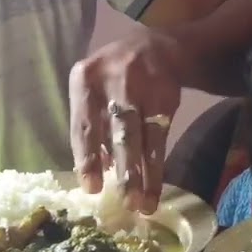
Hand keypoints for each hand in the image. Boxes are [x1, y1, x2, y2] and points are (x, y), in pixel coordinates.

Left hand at [69, 28, 181, 213]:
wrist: (154, 47)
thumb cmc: (112, 77)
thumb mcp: (93, 90)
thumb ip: (91, 125)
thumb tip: (98, 170)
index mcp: (85, 81)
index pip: (84, 125)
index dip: (88, 158)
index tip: (92, 188)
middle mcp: (115, 82)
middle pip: (119, 131)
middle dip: (123, 169)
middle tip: (124, 202)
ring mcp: (144, 89)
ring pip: (144, 138)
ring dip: (144, 174)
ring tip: (143, 204)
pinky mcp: (167, 98)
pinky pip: (161, 137)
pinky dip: (158, 165)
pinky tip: (155, 186)